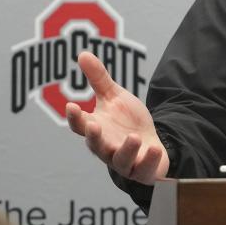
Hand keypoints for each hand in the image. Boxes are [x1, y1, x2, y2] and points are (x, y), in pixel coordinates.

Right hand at [66, 52, 168, 184]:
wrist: (151, 143)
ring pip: (120, 160)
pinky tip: (154, 150)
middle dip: (94, 137)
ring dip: (126, 150)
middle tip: (93, 126)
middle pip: (96, 146)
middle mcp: (106, 147)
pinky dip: (148, 161)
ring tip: (134, 137)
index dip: (75, 118)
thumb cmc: (127, 121)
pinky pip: (144, 170)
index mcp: (97, 129)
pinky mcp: (142, 170)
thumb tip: (82, 53)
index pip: (81, 126)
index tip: (71, 106)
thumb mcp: (115, 97)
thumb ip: (99, 79)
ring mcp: (124, 161)